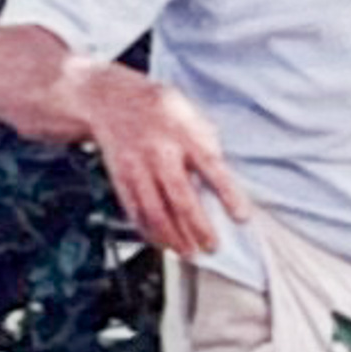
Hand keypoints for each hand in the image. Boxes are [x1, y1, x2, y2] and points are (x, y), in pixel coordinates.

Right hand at [76, 65, 251, 254]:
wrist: (108, 99)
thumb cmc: (157, 107)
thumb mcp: (188, 112)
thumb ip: (206, 140)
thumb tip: (224, 172)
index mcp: (182, 133)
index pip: (211, 167)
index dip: (228, 194)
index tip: (242, 217)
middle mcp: (159, 152)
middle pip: (181, 198)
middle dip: (198, 227)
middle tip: (212, 246)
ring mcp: (137, 167)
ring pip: (155, 211)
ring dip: (173, 238)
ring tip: (188, 252)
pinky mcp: (121, 179)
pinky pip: (135, 212)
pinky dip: (149, 232)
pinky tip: (162, 243)